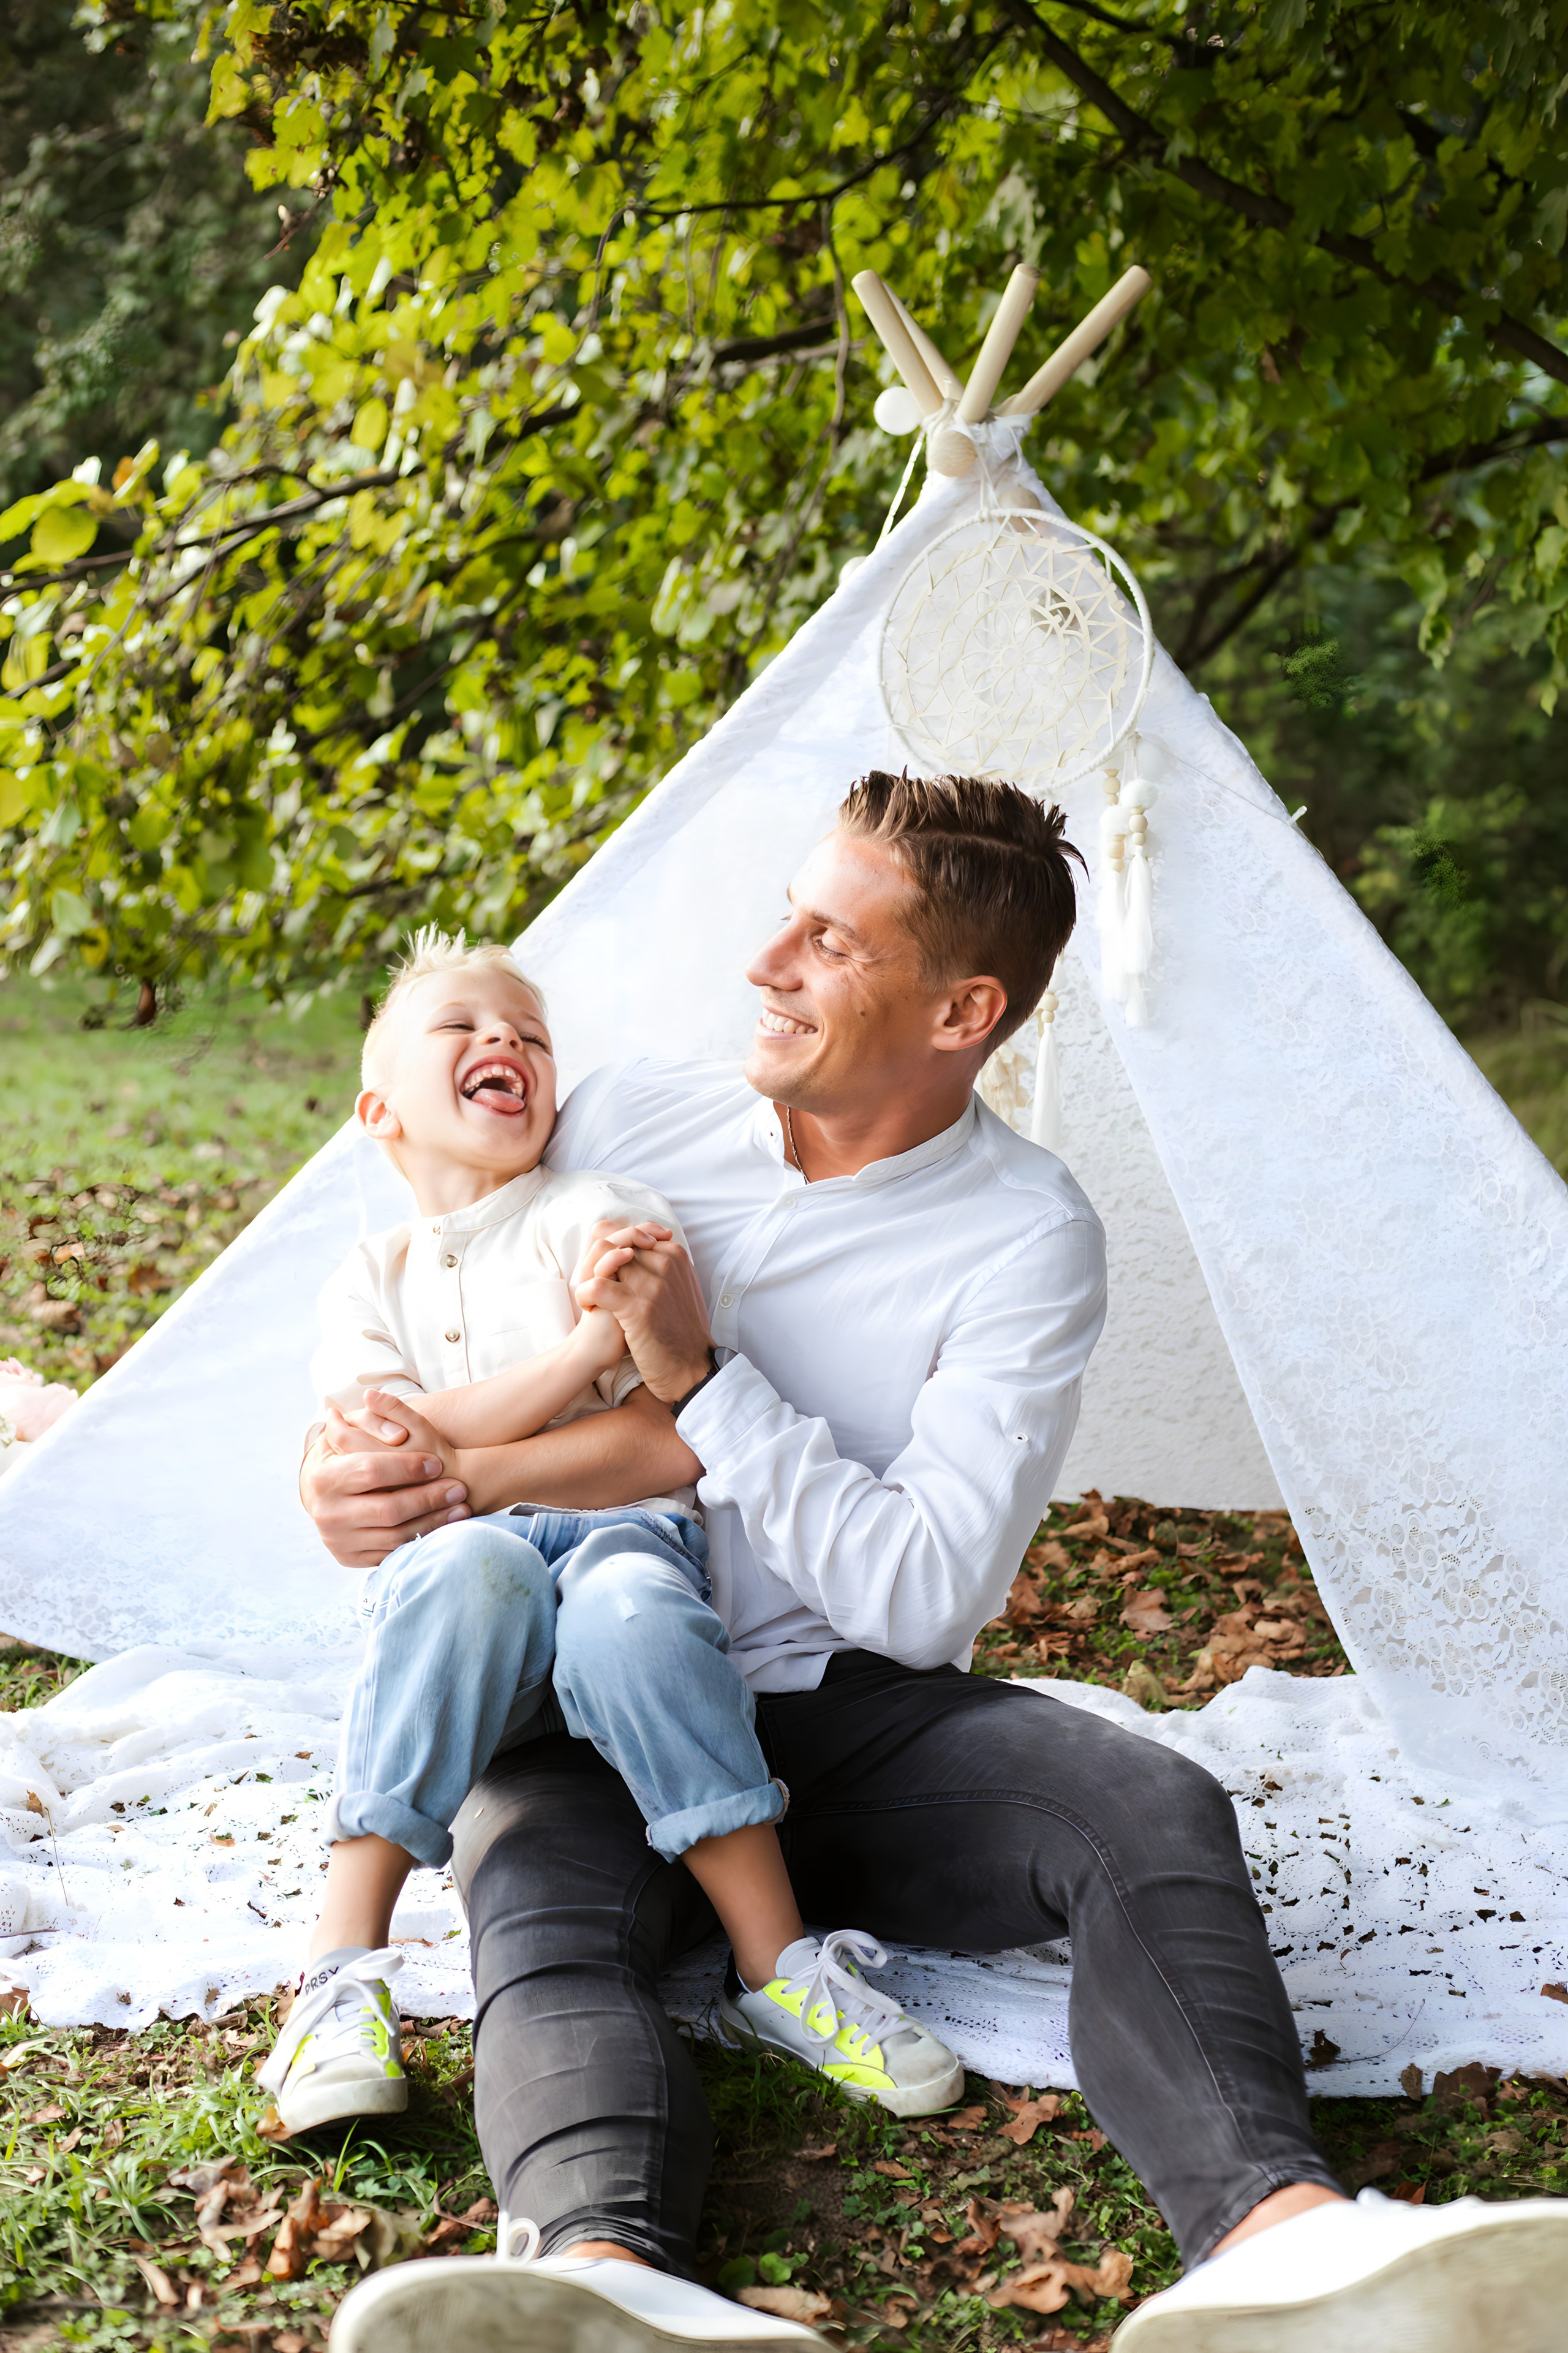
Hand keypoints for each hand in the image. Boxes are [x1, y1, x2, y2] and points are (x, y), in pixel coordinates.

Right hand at [302, 1401, 468, 1568]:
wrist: (328, 1491)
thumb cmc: (349, 1452)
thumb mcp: (355, 1429)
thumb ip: (375, 1420)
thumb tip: (392, 1423)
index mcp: (322, 1477)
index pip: (371, 1471)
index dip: (408, 1467)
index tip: (437, 1463)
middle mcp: (326, 1512)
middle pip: (387, 1509)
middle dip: (428, 1498)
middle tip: (459, 1488)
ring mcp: (337, 1539)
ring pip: (394, 1535)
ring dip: (433, 1522)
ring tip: (460, 1507)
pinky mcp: (349, 1558)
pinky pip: (392, 1553)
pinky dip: (421, 1539)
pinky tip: (444, 1526)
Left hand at [575, 1229, 714, 1405]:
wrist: (690, 1367)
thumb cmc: (681, 1331)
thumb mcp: (680, 1288)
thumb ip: (662, 1266)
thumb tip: (635, 1250)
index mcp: (676, 1255)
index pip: (632, 1236)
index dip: (614, 1254)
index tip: (612, 1276)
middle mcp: (666, 1263)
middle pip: (616, 1246)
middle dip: (600, 1264)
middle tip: (597, 1288)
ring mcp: (652, 1284)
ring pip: (604, 1260)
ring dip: (589, 1277)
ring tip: (592, 1299)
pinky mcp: (636, 1306)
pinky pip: (597, 1286)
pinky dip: (585, 1295)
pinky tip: (589, 1308)